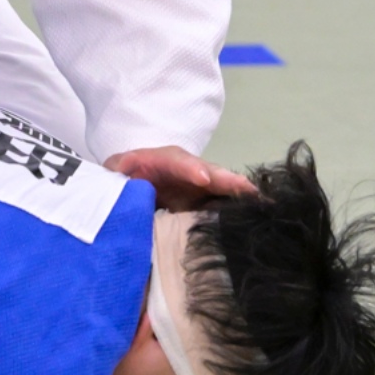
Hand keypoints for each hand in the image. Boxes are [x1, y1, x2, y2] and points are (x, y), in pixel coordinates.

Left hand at [105, 145, 253, 209]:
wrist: (126, 193)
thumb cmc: (120, 181)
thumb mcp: (114, 175)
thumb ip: (118, 175)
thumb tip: (124, 175)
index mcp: (160, 160)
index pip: (176, 161)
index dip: (190, 168)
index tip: (202, 178)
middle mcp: (184, 171)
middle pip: (207, 171)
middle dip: (226, 180)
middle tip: (246, 190)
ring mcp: (196, 187)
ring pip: (220, 187)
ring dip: (238, 194)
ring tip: (261, 202)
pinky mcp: (202, 203)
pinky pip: (221, 204)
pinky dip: (237, 208)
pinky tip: (256, 214)